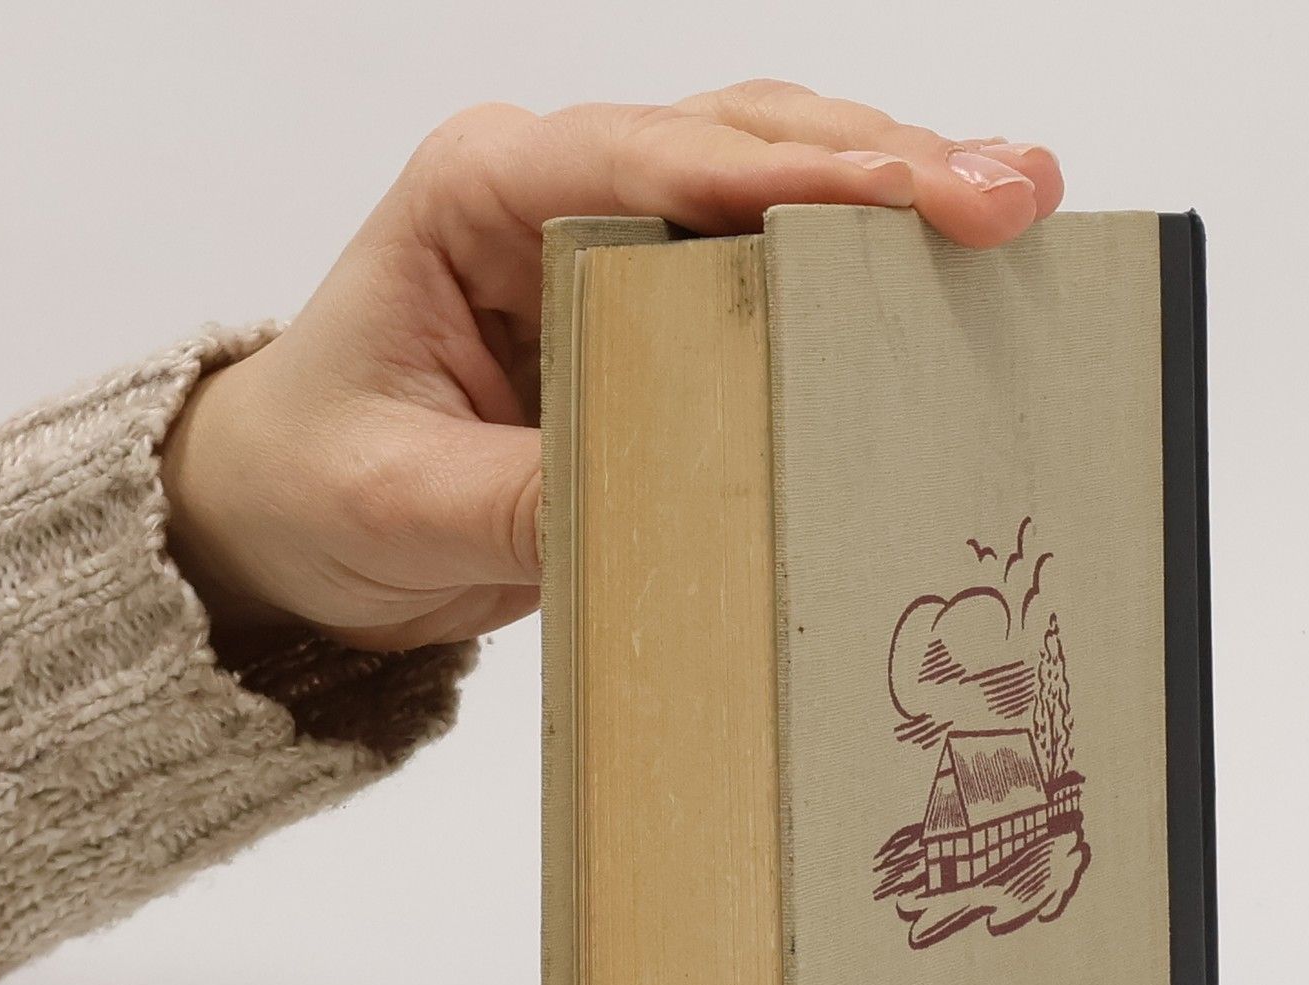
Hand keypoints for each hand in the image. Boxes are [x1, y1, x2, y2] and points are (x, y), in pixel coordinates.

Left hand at [161, 82, 1064, 652]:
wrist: (294, 520)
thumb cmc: (320, 482)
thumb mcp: (399, 503)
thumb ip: (521, 499)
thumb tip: (659, 504)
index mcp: (481, 192)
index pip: (658, 161)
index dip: (799, 175)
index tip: (917, 194)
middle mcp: (557, 188)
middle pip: (742, 139)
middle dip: (883, 159)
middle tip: (1012, 192)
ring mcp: (614, 239)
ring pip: (773, 174)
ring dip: (892, 187)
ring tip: (1014, 206)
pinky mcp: (655, 307)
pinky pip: (770, 263)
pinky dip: (859, 260)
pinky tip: (943, 270)